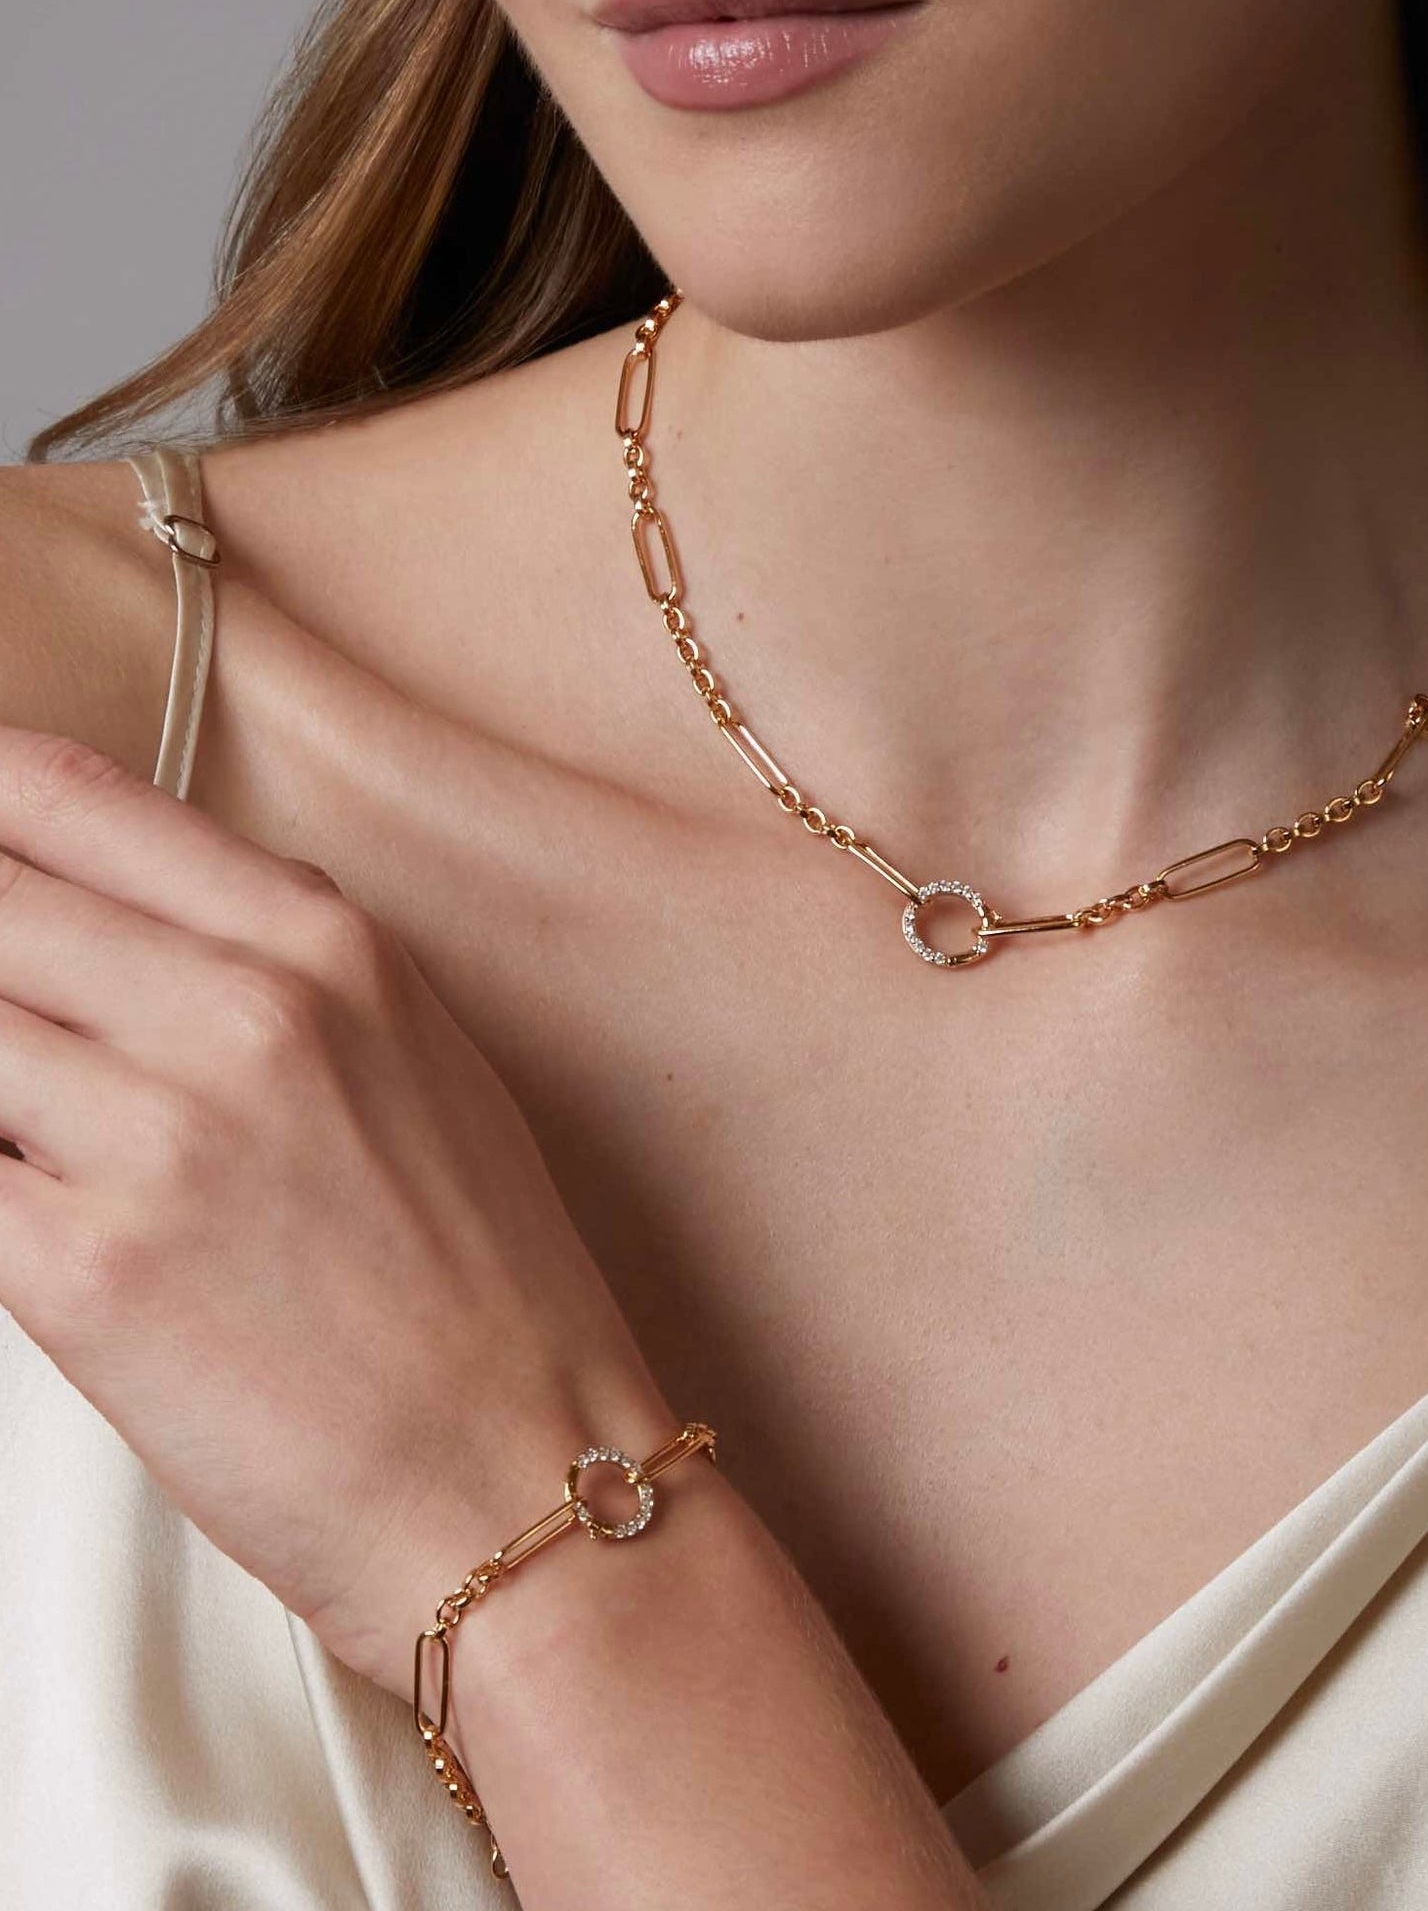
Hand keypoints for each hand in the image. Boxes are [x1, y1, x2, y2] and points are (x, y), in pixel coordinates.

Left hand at [0, 726, 676, 1698]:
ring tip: (32, 1126)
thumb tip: (124, 917)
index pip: (73, 800)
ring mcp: (155, 1136)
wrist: (523, 1478)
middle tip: (6, 1017)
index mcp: (324, 944)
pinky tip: (21, 1199)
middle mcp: (239, 1012)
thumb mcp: (418, 1059)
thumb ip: (276, 963)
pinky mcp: (81, 1272)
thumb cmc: (486, 1289)